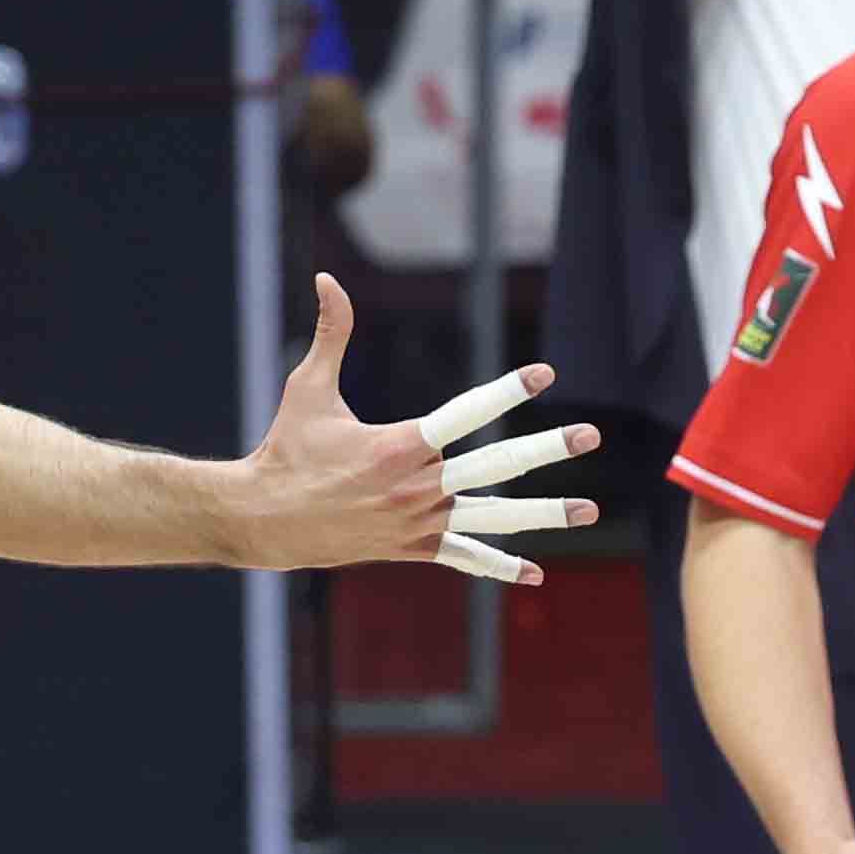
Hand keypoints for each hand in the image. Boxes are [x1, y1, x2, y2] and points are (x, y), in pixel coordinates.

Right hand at [229, 275, 602, 579]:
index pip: (465, 414)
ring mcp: (418, 522)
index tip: (545, 376)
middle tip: (590, 435)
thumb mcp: (307, 388)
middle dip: (548, 449)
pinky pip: (464, 557)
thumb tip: (327, 280)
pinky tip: (536, 573)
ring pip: (494, 518)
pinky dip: (500, 566)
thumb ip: (331, 334)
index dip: (507, 391)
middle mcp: (416, 487)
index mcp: (398, 446)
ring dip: (544, 514)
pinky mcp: (412, 547)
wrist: (264, 520)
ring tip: (589, 510)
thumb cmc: (286, 450)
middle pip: (496, 467)